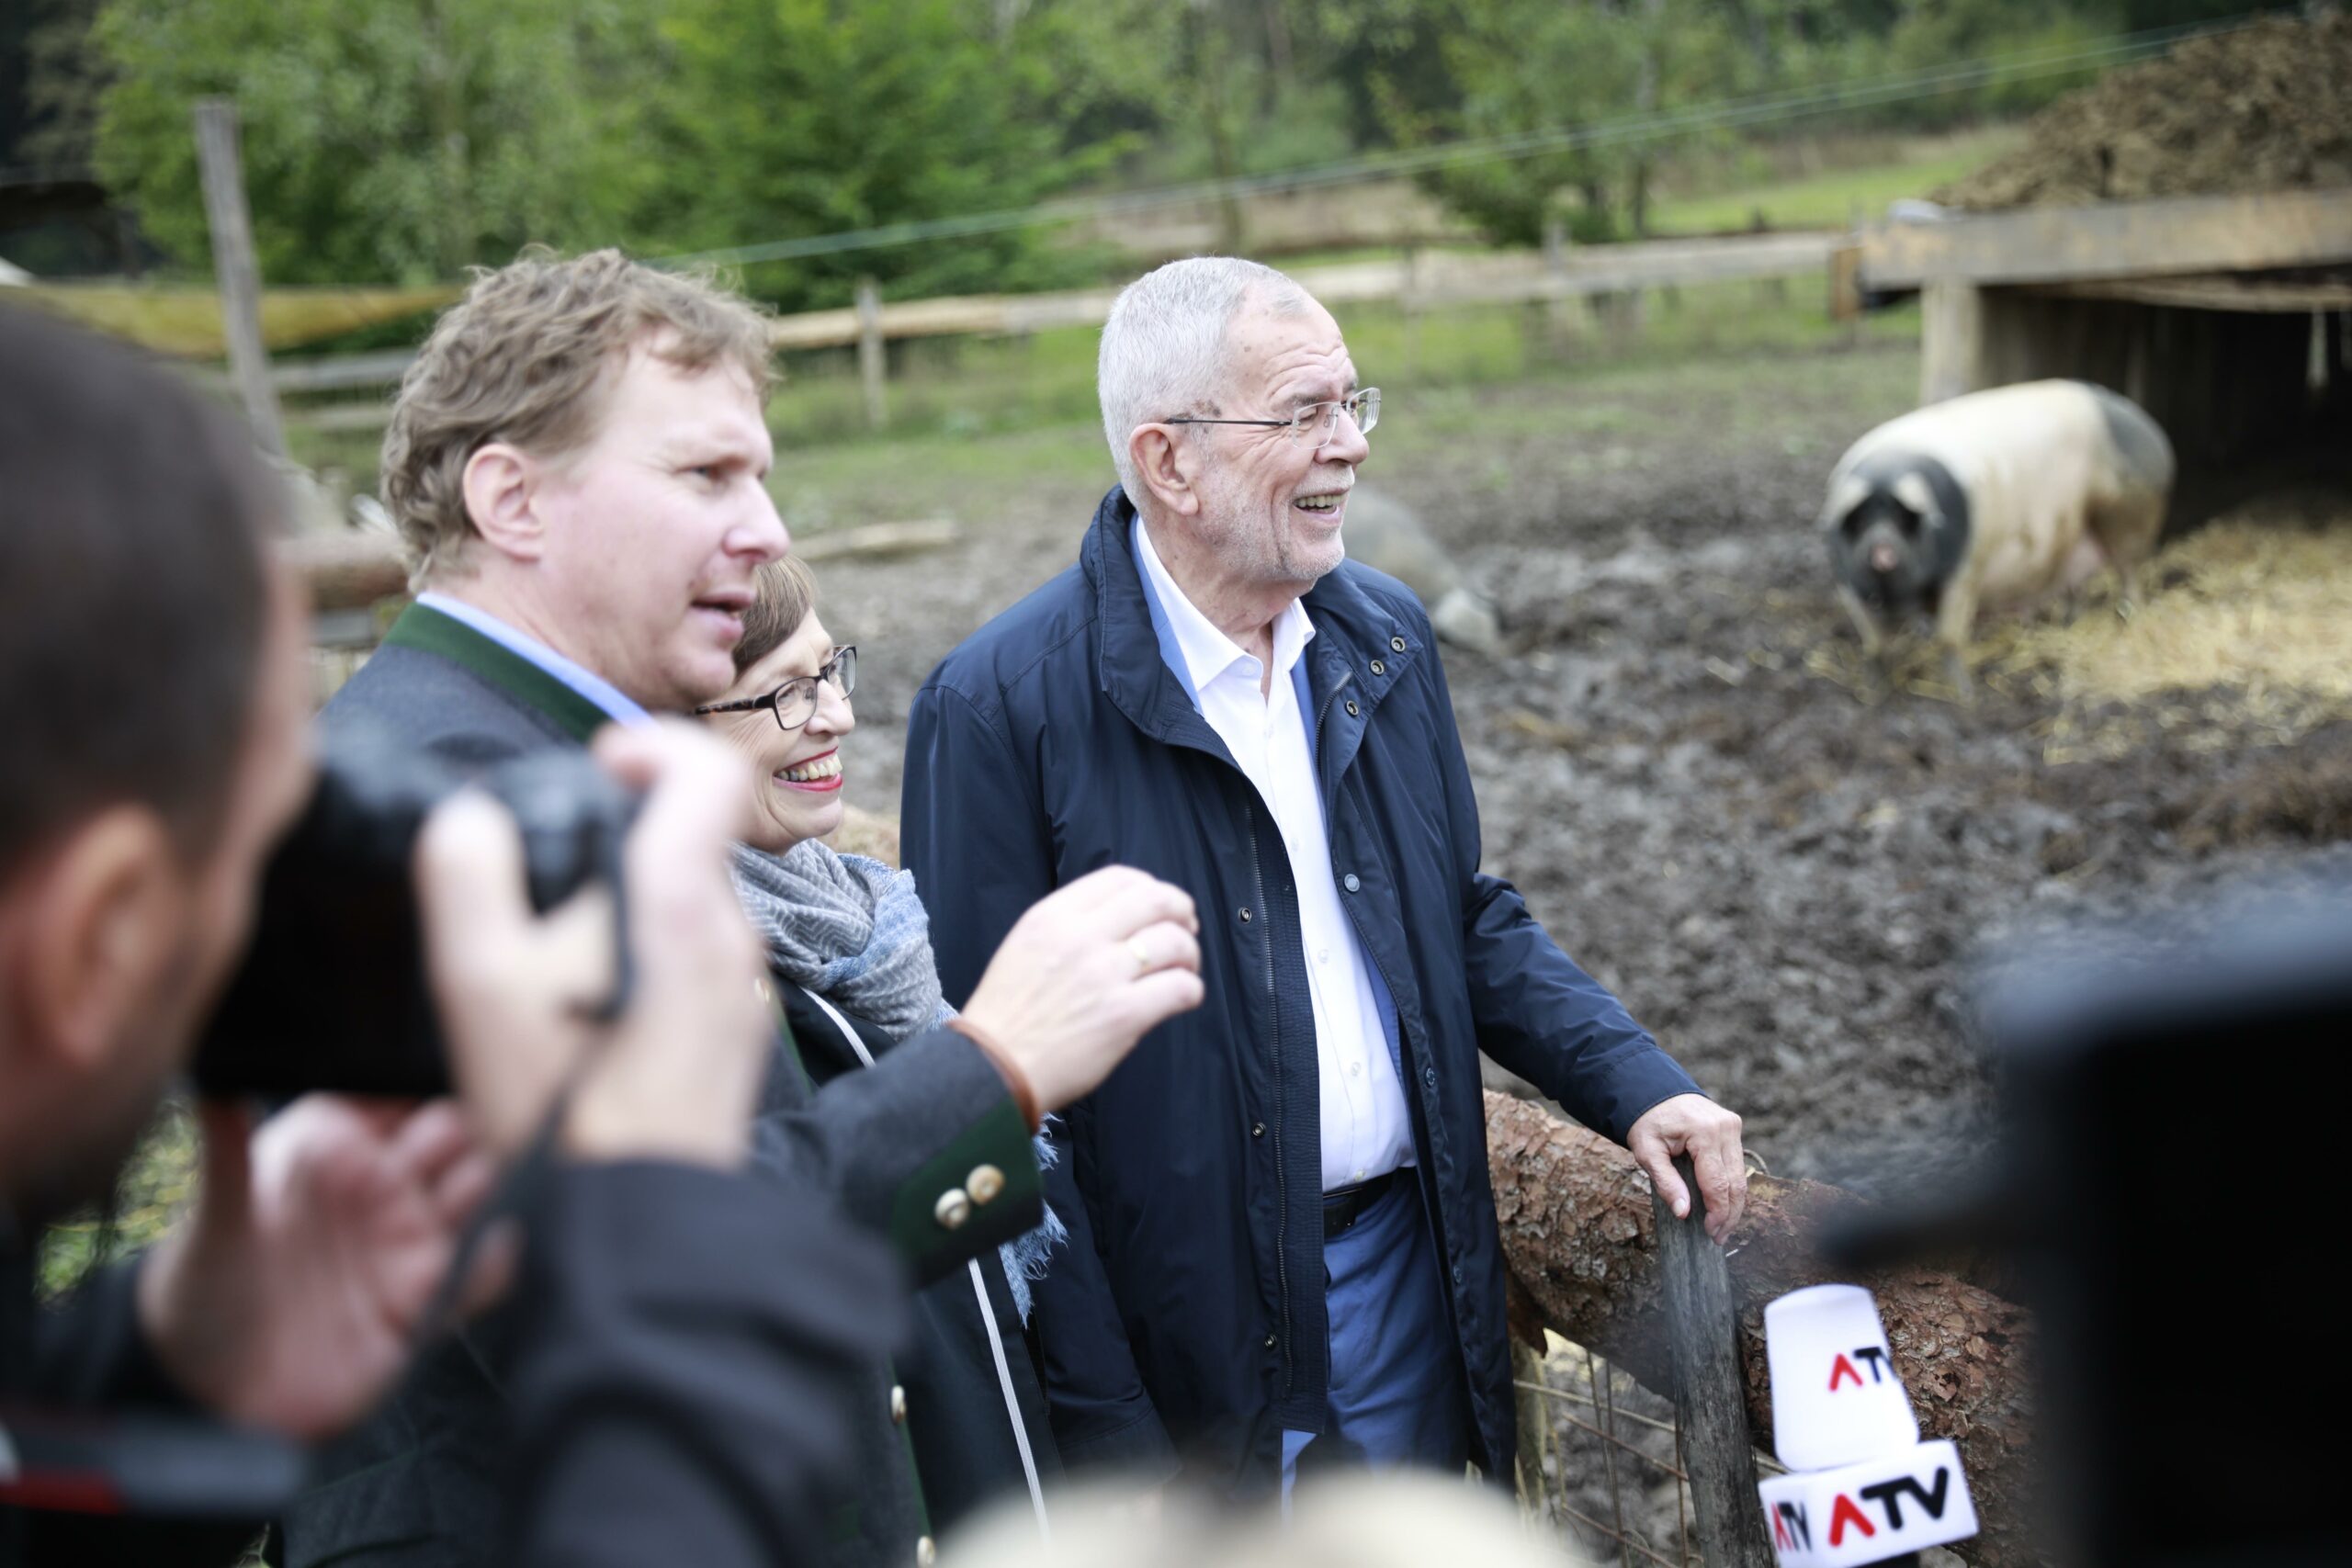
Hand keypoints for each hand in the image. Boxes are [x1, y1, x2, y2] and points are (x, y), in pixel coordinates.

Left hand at [137, 1096, 504, 1439]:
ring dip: (486, 1182)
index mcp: (331, 1149)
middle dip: (467, 1123)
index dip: (416, 1075)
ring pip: (478, 1190)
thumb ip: (225, 1152)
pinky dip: (494, 1258)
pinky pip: (483, 1272)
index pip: (392, 1090)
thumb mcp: (210, 1220)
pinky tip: (483, 1250)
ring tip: (466, 1188)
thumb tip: (212, 1076)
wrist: (207, 1398)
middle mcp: (379, 1188)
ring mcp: (406, 1242)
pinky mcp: (426, 1301)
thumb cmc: (199, 1292)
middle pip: (452, 1133)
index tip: (430, 1068)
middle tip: (451, 1137)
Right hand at [415, 720, 772, 1166]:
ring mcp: (743, 986)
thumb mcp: (473, 976)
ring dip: (624, 911)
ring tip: (553, 973)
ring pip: (686, 906)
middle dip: (615, 844)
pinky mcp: (739, 1034)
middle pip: (685, 840)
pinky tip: (589, 1020)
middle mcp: (730, 930)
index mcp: (679, 896)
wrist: (632, 1218)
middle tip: (541, 895)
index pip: (706, 768)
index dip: (650, 745)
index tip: (597, 770)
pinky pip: (694, 964)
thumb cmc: (554, 1098)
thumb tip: (474, 815)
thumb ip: (465, 869)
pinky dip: (645, 963)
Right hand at [961, 866, 1203, 1111]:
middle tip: (1187, 930)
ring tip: (1184, 969)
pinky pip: (1181, 988)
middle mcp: (1080, 937)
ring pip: (1175, 942)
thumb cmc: (1007, 1014)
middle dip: (1182, 911)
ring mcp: (1104, 975)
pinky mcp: (1124, 1015)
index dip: (1152, 888)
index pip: (1120, 878)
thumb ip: (1067, 926)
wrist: (994, 1067)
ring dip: (1190, 954)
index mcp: (1053, 916)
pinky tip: (1183, 997)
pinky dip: (1191, 990)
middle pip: (1156, 900)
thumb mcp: (1024, 946)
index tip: (1161, 907)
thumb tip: (1121, 922)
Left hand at [1626, 1093, 1746, 1245]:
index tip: (1711, 1234)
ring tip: (1722, 1228)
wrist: (1653, 1091)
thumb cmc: (1647, 1122)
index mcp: (1704, 1132)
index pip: (1717, 1183)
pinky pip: (1737, 1165)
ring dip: (1734, 1204)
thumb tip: (1683, 1213)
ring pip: (1741, 1176)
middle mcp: (1725, 1128)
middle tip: (1719, 1238)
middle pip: (1736, 1183)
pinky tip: (1724, 1206)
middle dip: (1729, 1214)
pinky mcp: (1733, 1128)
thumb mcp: (1647, 1152)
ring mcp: (1732, 1127)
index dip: (1717, 1213)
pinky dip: (1732, 1187)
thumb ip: (1665, 1182)